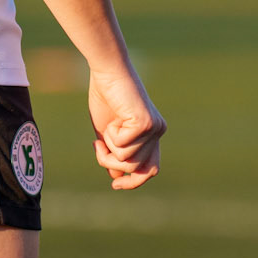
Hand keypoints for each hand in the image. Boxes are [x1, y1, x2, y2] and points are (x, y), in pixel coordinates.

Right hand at [88, 62, 165, 190]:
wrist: (107, 72)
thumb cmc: (106, 97)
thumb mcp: (108, 132)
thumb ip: (114, 153)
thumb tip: (117, 178)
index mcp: (152, 134)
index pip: (151, 170)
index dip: (133, 182)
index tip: (115, 185)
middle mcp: (158, 132)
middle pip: (135, 169)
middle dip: (111, 162)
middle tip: (99, 144)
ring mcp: (154, 128)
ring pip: (128, 160)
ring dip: (109, 147)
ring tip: (107, 127)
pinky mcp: (146, 123)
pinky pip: (123, 146)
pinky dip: (111, 135)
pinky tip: (113, 117)